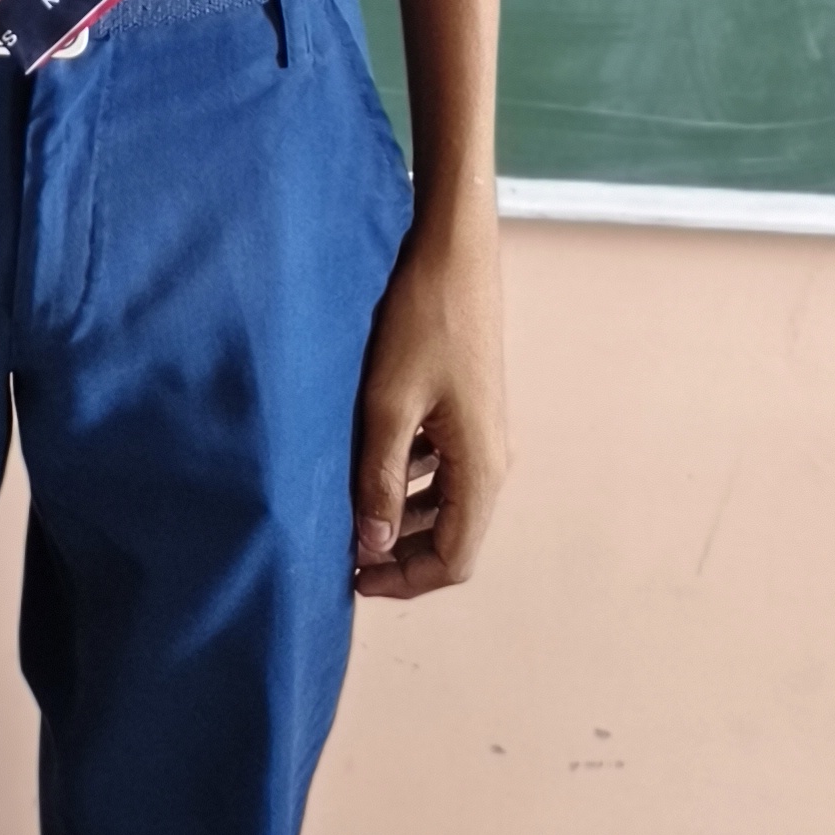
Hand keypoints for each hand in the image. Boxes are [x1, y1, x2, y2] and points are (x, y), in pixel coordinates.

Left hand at [351, 209, 509, 598]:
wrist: (452, 253)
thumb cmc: (421, 322)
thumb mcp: (388, 404)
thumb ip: (379, 478)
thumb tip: (372, 546)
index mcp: (481, 470)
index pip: (454, 560)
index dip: (404, 580)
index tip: (352, 578)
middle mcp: (491, 460)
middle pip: (452, 536)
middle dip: (400, 554)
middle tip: (342, 551)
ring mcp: (482, 435)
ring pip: (445, 502)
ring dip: (402, 516)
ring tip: (347, 511)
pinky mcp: (467, 411)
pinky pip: (442, 467)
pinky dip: (408, 480)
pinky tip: (368, 463)